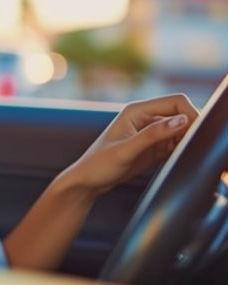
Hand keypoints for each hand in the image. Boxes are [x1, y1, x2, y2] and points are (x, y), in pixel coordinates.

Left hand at [62, 94, 198, 196]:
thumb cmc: (98, 165)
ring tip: (177, 157)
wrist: (88, 182)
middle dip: (191, 129)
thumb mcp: (125, 151)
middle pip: (182, 115)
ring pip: (182, 130)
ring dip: (187, 141)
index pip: (176, 102)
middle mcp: (145, 118)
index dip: (191, 114)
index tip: (196, 134)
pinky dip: (181, 150)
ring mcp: (151, 133)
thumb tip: (181, 120)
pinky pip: (177, 143)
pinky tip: (174, 161)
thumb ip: (153, 135)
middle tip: (188, 150)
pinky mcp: (155, 147)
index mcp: (137, 111)